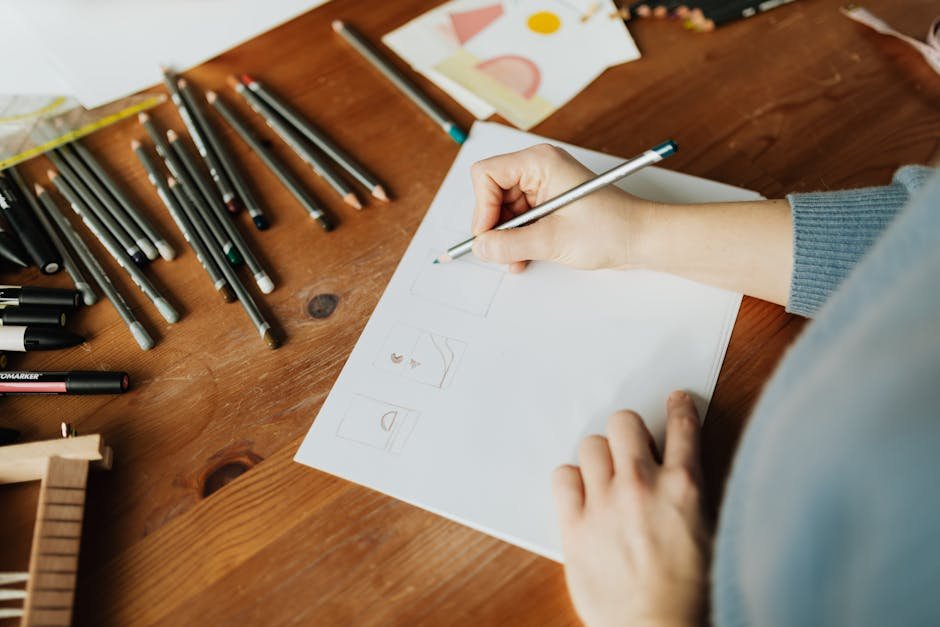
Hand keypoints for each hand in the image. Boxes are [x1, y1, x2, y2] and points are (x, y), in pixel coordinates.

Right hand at [469, 144, 654, 272]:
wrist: (641, 239)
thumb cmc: (611, 228)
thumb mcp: (554, 240)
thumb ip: (511, 244)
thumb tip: (482, 246)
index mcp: (539, 162)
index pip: (486, 174)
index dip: (482, 206)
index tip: (490, 234)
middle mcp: (538, 169)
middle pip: (492, 193)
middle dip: (494, 225)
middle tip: (501, 251)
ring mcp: (543, 186)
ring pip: (503, 210)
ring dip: (505, 237)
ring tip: (517, 258)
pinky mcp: (548, 203)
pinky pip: (519, 219)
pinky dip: (517, 239)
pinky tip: (524, 256)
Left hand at [552, 392, 709, 626]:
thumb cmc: (690, 595)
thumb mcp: (710, 535)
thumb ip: (690, 495)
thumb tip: (679, 473)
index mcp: (684, 488)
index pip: (682, 427)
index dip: (679, 408)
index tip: (676, 402)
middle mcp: (642, 486)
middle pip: (624, 422)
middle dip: (629, 432)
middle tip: (631, 448)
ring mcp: (605, 504)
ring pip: (591, 444)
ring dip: (599, 457)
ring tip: (605, 478)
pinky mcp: (576, 526)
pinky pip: (562, 477)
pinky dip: (571, 482)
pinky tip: (582, 496)